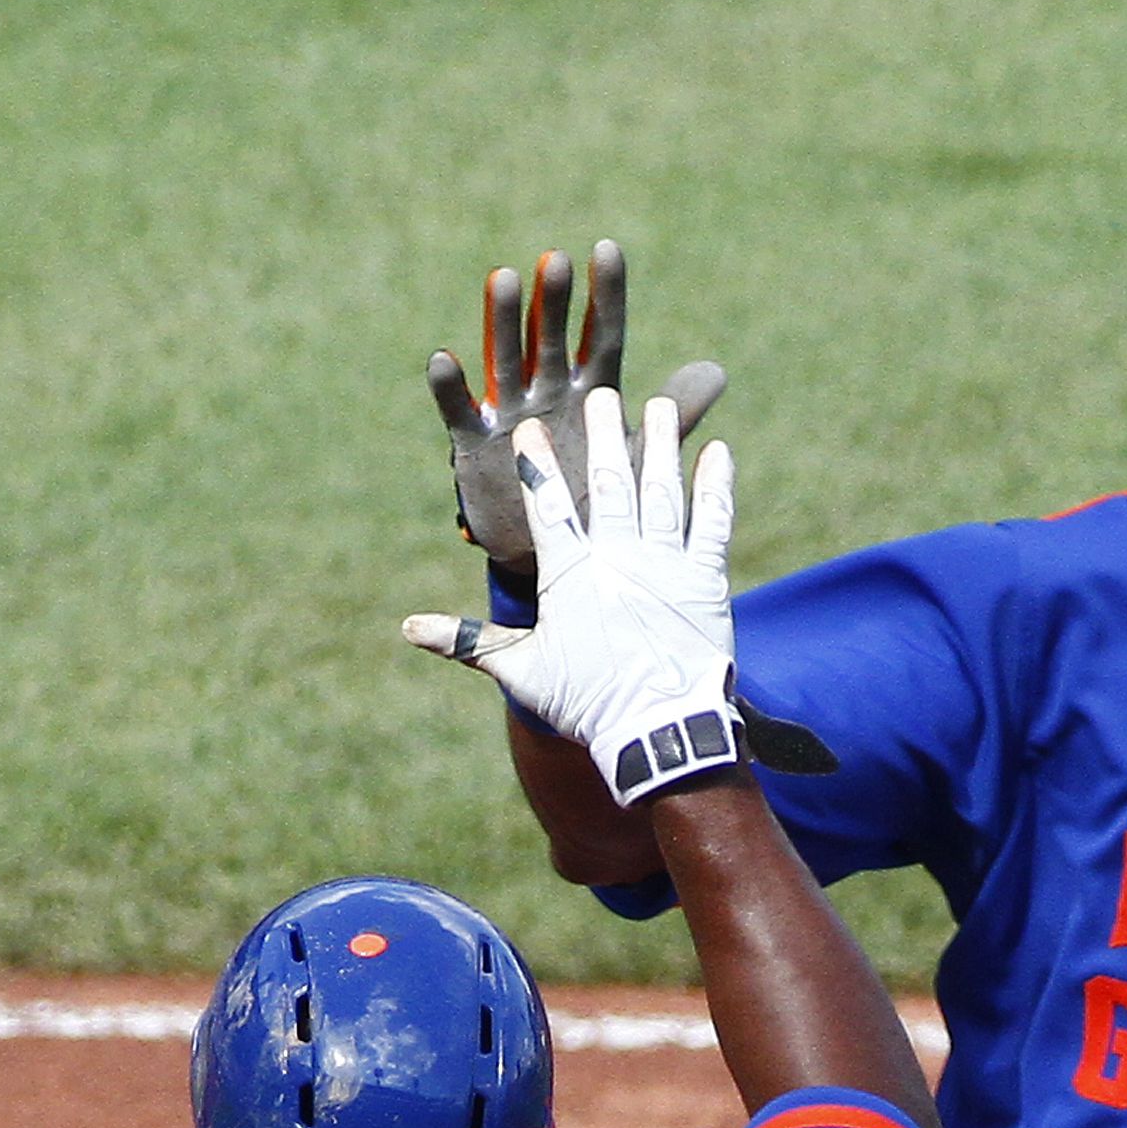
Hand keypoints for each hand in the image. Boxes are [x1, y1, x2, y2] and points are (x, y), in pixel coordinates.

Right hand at [405, 391, 741, 807]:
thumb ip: (469, 639)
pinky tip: (718, 451)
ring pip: (661, 490)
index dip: (535, 466)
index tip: (525, 430)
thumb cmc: (588, 703)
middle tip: (602, 396)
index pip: (546, 505)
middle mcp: (618, 556)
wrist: (658, 732)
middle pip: (609, 481)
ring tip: (660, 406)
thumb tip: (408, 629)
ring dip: (660, 445)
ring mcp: (664, 563)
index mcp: (571, 572)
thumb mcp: (523, 670)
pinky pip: (713, 522)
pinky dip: (716, 485)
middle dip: (605, 434)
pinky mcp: (705, 579)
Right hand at [426, 244, 725, 574]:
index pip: (603, 335)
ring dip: (505, 323)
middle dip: (554, 303)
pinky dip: (451, 389)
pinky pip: (461, 412)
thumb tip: (718, 372)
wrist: (562, 560)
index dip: (606, 296)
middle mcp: (551, 393)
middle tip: (555, 261)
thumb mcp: (641, 457)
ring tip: (506, 278)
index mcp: (593, 393)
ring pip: (508, 361)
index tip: (607, 250)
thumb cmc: (603, 500)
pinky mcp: (476, 444)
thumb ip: (675, 413)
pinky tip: (444, 358)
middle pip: (553, 340)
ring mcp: (511, 414)